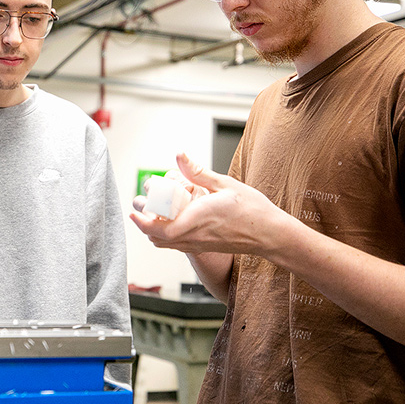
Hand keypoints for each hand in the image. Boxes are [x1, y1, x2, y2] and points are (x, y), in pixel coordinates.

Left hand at [130, 153, 291, 256]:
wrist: (270, 233)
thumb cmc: (252, 209)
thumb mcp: (225, 184)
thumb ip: (198, 172)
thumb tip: (179, 156)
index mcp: (198, 218)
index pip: (161, 229)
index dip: (143, 223)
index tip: (134, 211)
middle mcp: (196, 235)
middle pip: (158, 238)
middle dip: (144, 224)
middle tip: (142, 207)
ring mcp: (199, 244)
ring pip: (166, 244)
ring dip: (154, 231)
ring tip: (154, 213)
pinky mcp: (204, 247)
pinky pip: (178, 245)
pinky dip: (167, 236)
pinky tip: (172, 220)